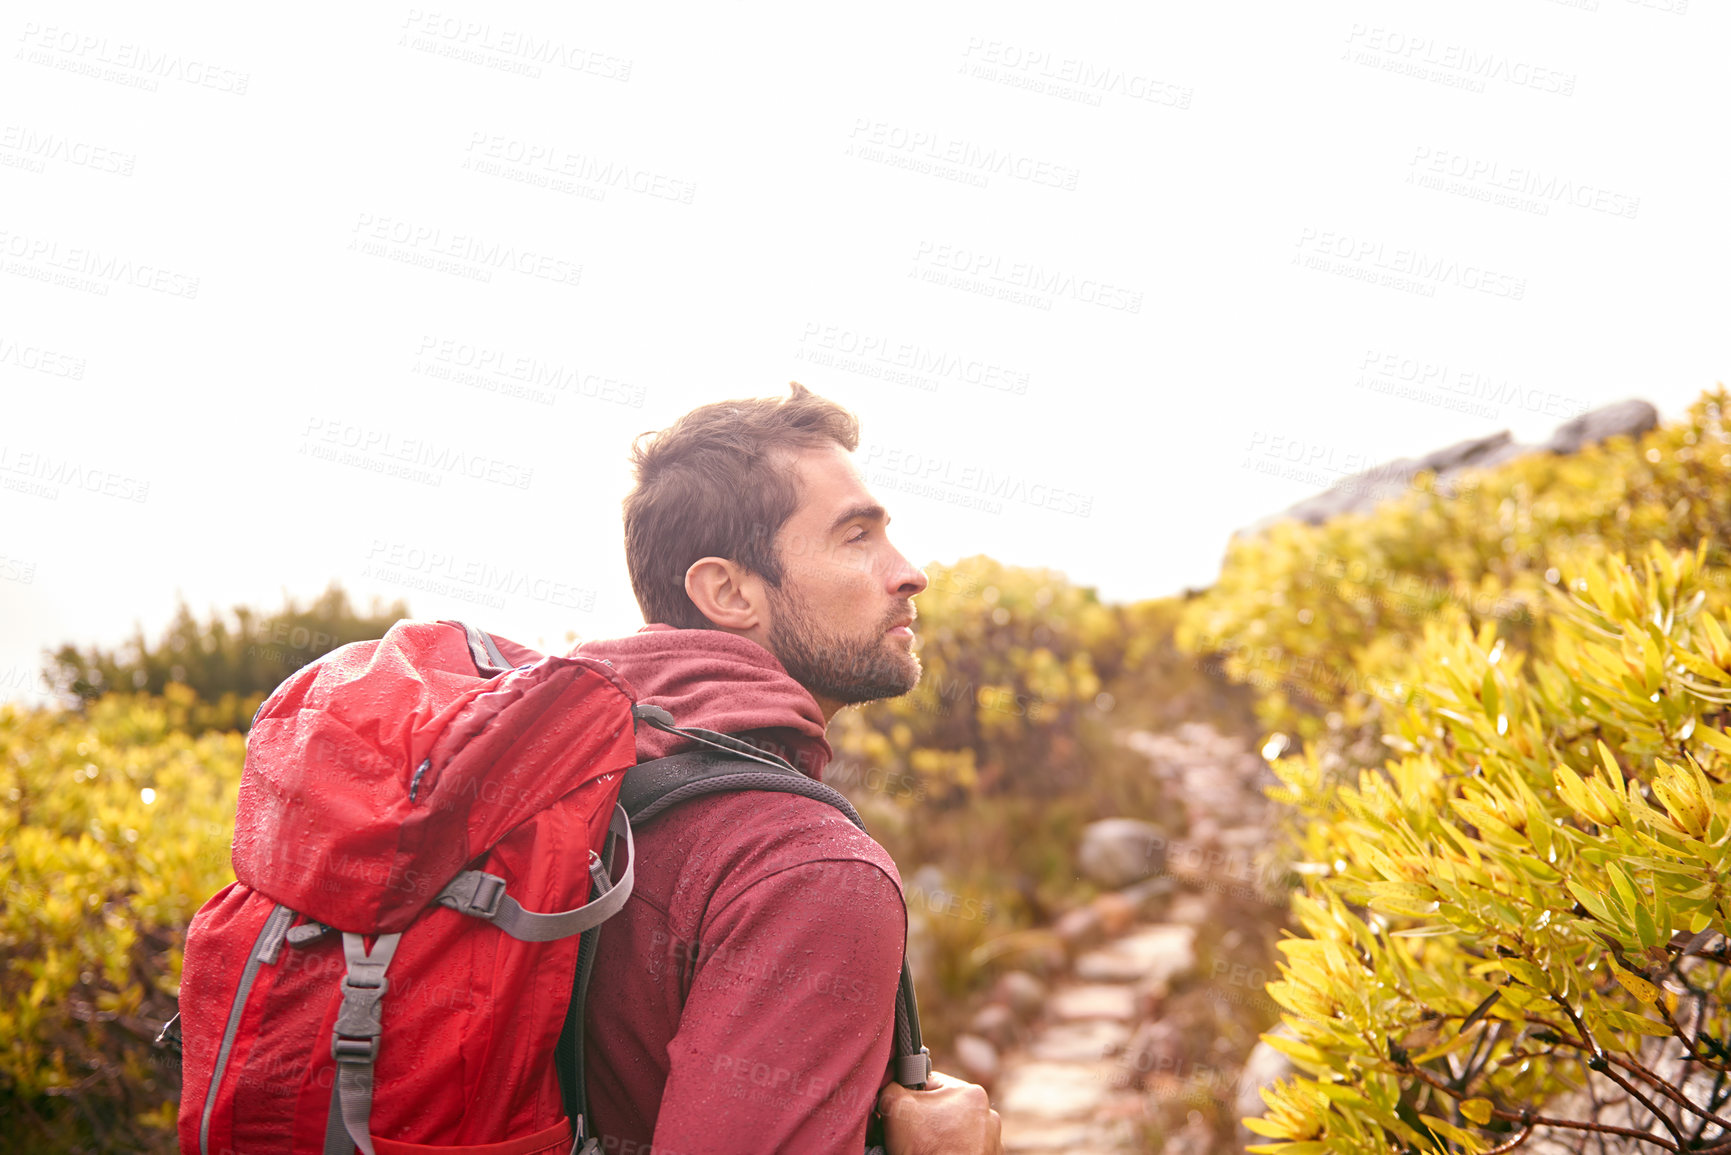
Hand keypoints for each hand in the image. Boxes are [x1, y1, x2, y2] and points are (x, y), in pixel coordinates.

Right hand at [877, 1069, 1002, 1154]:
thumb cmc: (925, 1149)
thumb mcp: (896, 1107)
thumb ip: (892, 1087)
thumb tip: (891, 1087)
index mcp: (970, 1093)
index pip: (931, 1084)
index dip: (911, 1098)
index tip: (904, 1114)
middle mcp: (987, 1115)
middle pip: (943, 1110)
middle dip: (926, 1121)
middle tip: (913, 1136)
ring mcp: (991, 1141)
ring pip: (954, 1132)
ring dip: (940, 1139)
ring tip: (926, 1150)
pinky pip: (964, 1150)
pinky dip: (950, 1153)